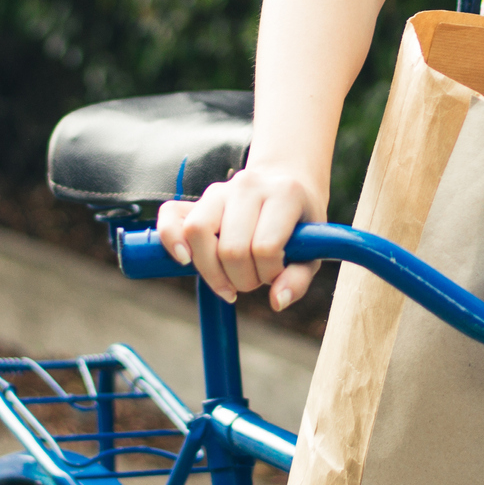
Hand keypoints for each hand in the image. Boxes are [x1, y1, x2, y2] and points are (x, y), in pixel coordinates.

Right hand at [154, 163, 325, 308]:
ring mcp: (219, 190)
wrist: (286, 181)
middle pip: (231, 248)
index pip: (265, 248)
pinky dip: (171, 240)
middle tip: (255, 279)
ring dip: (210, 270)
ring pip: (197, 232)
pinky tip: (185, 260)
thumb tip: (276, 302)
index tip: (276, 274)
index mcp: (284, 194)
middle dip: (243, 279)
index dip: (269, 274)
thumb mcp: (313, 251)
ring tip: (227, 281)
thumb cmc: (300, 223)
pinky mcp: (198, 199)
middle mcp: (248, 186)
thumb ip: (298, 279)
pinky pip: (170, 216)